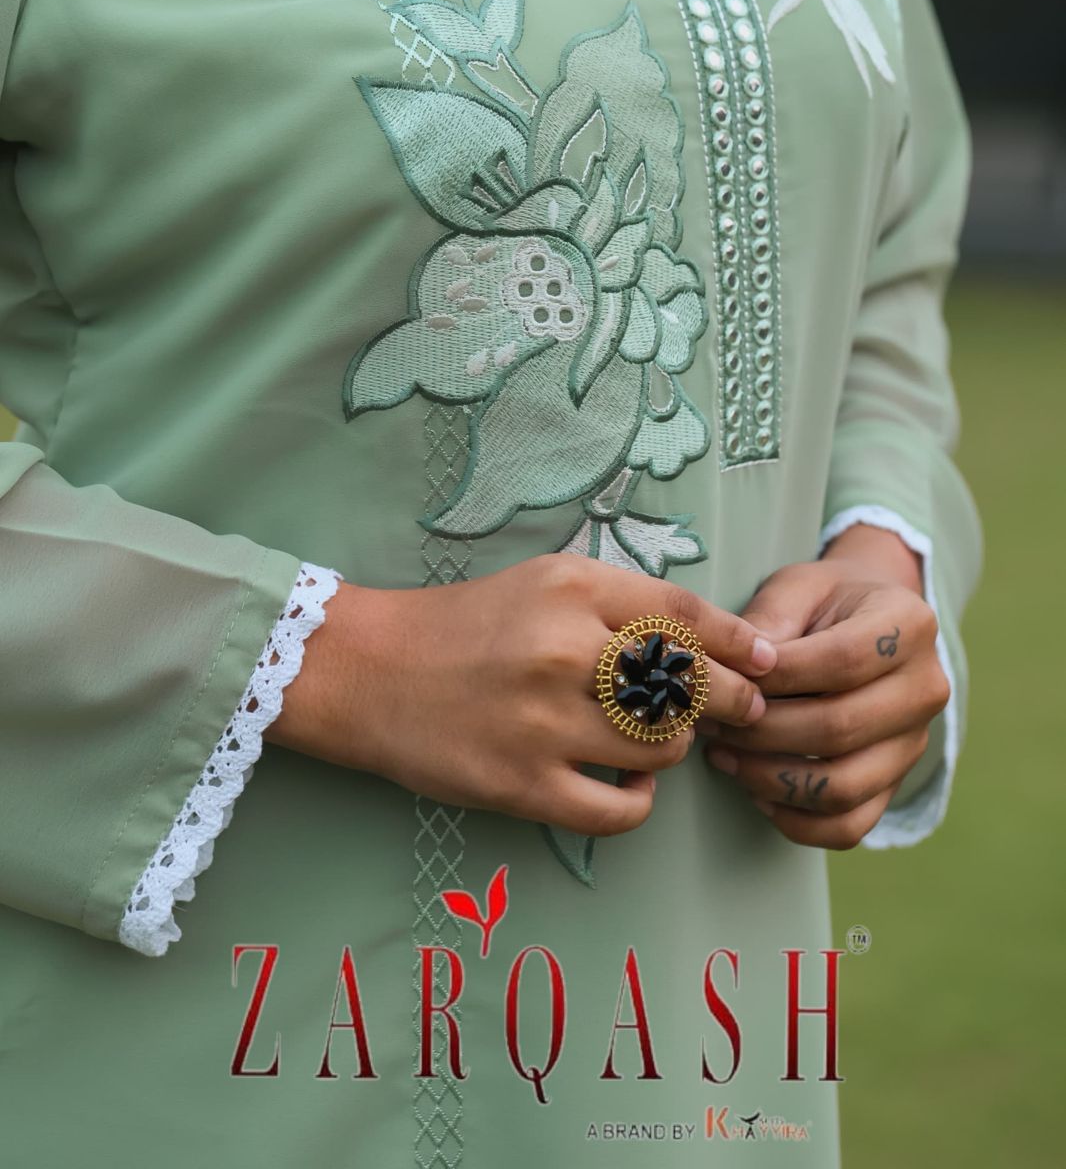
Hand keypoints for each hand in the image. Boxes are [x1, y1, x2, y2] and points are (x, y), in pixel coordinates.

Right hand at [265, 555, 778, 838]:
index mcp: (570, 589)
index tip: (767, 664)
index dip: (739, 644)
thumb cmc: (467, 623)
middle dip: (725, 704)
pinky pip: (620, 810)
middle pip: (686, 686)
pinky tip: (624, 786)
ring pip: (662, 749)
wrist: (369, 671)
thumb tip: (713, 643)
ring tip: (655, 743)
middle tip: (733, 713)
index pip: (684, 615)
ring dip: (675, 751)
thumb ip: (621, 602)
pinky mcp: (521, 786)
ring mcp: (542, 723)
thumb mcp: (544, 581)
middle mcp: (561, 650)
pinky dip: (638, 802)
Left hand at [700, 524, 949, 848]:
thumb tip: (739, 671)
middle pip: (841, 727)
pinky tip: (755, 790)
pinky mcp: (894, 784)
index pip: (845, 660)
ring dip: (770, 778)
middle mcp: (926, 689)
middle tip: (712, 721)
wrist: (868, 623)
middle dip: (762, 730)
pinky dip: (796, 820)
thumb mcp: (798, 587)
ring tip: (723, 755)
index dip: (780, 675)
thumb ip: (770, 619)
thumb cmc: (825, 601)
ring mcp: (914, 744)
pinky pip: (849, 825)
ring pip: (843, 786)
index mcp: (909, 625)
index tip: (730, 676)